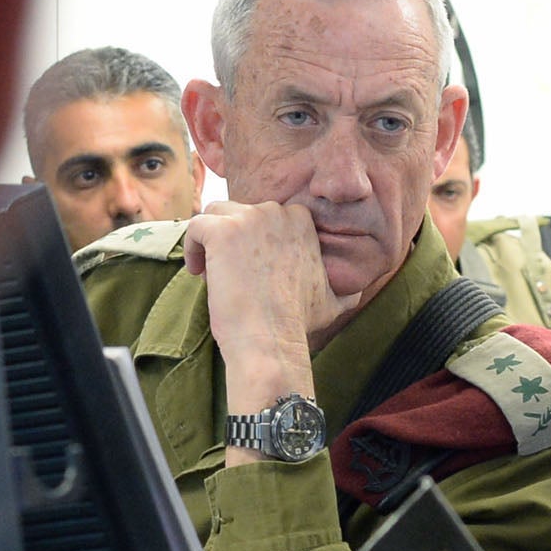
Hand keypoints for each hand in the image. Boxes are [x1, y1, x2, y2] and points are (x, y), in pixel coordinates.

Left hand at [183, 198, 356, 421]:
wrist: (272, 339)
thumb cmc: (298, 324)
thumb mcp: (336, 301)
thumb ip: (346, 285)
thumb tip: (357, 288)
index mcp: (302, 221)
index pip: (266, 214)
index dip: (254, 240)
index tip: (252, 268)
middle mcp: (277, 213)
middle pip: (240, 211)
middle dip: (232, 240)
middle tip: (232, 273)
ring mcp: (249, 220)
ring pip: (216, 214)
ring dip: (210, 240)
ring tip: (212, 271)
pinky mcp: (222, 232)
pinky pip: (196, 226)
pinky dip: (192, 247)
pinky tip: (197, 271)